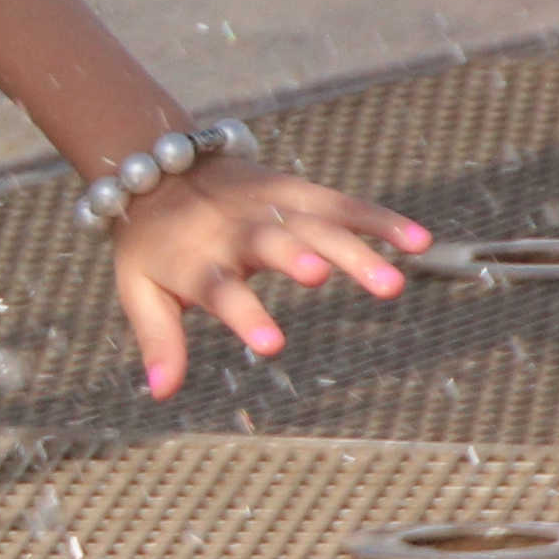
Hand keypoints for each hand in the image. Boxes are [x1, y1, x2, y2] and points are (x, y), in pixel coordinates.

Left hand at [108, 163, 427, 400]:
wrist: (156, 165)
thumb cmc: (152, 245)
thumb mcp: (140, 292)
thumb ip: (159, 340)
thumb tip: (161, 393)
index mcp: (196, 260)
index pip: (221, 290)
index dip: (246, 315)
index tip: (274, 345)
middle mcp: (236, 230)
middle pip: (271, 243)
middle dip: (297, 257)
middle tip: (323, 278)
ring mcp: (268, 206)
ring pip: (315, 224)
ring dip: (355, 249)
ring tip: (392, 285)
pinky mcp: (295, 190)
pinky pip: (341, 204)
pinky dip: (379, 220)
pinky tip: (418, 242)